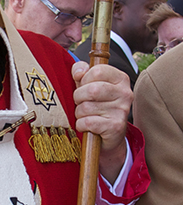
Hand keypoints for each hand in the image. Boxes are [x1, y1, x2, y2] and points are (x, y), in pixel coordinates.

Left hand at [71, 61, 131, 182]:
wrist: (111, 134)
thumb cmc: (97, 104)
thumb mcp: (90, 83)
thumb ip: (82, 71)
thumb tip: (78, 72)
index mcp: (121, 79)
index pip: (97, 71)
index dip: (84, 78)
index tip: (84, 85)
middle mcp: (125, 93)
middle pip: (91, 89)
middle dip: (78, 96)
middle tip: (81, 102)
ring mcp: (121, 110)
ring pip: (86, 107)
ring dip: (79, 112)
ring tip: (85, 114)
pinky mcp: (115, 126)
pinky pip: (87, 122)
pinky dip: (81, 124)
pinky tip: (87, 125)